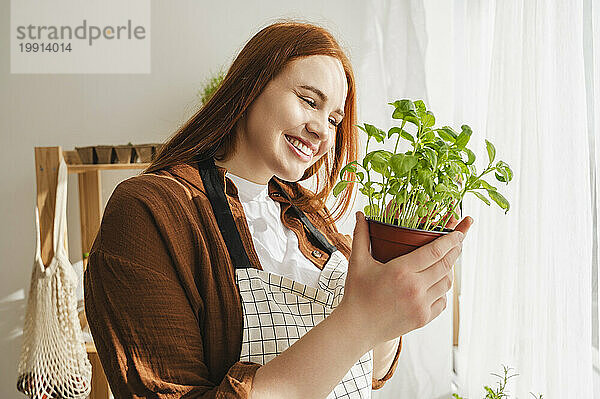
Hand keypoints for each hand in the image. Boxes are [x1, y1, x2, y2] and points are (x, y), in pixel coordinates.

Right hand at [336, 212, 472, 345]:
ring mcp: (421, 305)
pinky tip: (436, 282)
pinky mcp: (423, 319)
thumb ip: (361, 235)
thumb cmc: (356, 293)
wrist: (357, 327)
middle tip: (459, 241)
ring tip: (447, 260)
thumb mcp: (357, 262)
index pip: (435, 252)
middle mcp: (414, 288)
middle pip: (446, 265)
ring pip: (446, 283)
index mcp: (400, 271)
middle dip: (456, 250)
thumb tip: (361, 214)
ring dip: (450, 270)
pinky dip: (443, 290)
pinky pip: (442, 300)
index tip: (458, 232)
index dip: (450, 240)